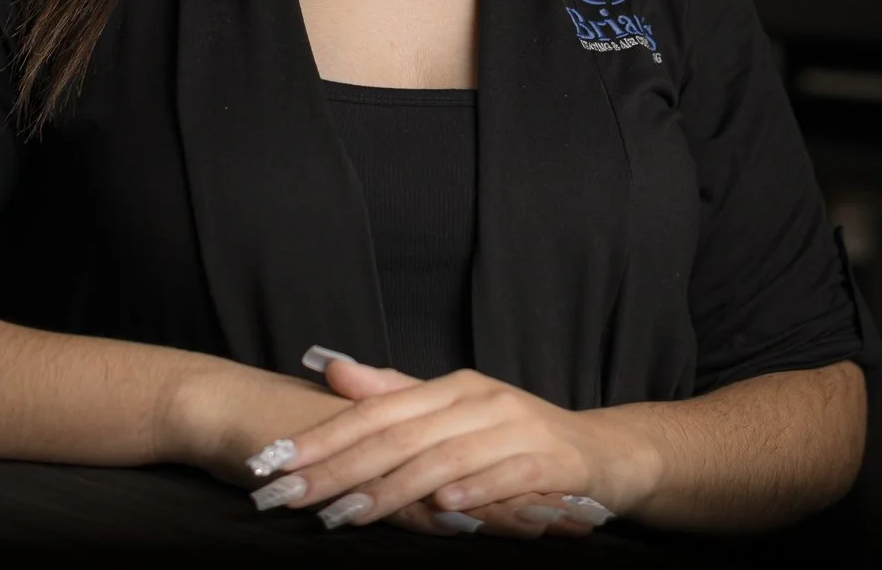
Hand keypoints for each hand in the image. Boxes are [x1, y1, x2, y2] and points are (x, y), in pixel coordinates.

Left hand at [316, 357, 601, 538]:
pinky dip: (476, 490)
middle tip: (291, 495)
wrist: (605, 453)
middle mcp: (481, 400)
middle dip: (340, 468)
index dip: (324, 436)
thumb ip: (397, 393)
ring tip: (347, 512)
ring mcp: (517, 428)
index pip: (376, 412)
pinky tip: (445, 507)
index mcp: (452, 387)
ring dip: (393, 489)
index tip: (276, 461)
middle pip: (400, 436)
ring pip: (445, 459)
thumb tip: (334, 370)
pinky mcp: (551, 459)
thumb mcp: (455, 410)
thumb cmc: (519, 436)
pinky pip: (508, 475)